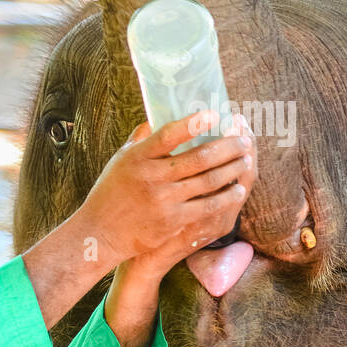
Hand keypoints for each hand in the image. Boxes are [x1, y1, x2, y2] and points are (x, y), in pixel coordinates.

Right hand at [80, 111, 255, 268]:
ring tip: (246, 159)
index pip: (168, 134)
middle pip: (199, 157)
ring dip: (232, 168)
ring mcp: (164, 200)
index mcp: (138, 156)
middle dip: (227, 146)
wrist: (101, 233)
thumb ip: (141, 139)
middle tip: (244, 139)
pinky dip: (226, 196)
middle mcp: (152, 176)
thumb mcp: (120, 160)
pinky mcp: (172, 221)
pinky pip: (207, 206)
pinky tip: (238, 189)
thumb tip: (158, 116)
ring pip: (208, 180)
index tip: (215, 114)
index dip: (193, 123)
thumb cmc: (111, 192)